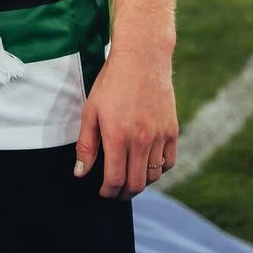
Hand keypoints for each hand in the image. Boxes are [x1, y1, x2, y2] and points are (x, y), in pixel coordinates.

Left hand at [74, 48, 177, 197]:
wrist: (141, 59)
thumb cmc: (111, 83)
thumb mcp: (90, 111)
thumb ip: (86, 145)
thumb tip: (80, 174)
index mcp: (117, 137)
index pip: (115, 180)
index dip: (108, 192)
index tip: (103, 193)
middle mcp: (141, 141)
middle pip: (136, 184)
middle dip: (123, 193)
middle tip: (115, 192)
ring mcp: (159, 137)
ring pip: (153, 176)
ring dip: (140, 183)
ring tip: (129, 179)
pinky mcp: (172, 131)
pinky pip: (168, 163)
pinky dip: (158, 170)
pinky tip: (147, 165)